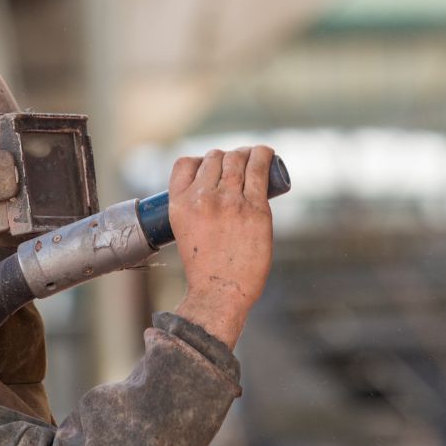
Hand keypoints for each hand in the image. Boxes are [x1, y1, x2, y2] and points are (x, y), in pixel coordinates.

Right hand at [169, 146, 273, 349]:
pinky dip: (263, 155)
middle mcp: (202, 198)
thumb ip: (194, 208)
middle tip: (237, 168)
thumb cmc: (205, 266)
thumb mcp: (184, 230)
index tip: (211, 168)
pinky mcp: (255, 209)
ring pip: (236, 159)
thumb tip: (215, 187)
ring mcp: (229, 202)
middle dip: (226, 158)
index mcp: (179, 203)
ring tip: (253, 157)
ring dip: (245, 154)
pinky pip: (259, 169)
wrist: (220, 291)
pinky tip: (266, 153)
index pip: (185, 163)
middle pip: (214, 158)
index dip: (200, 161)